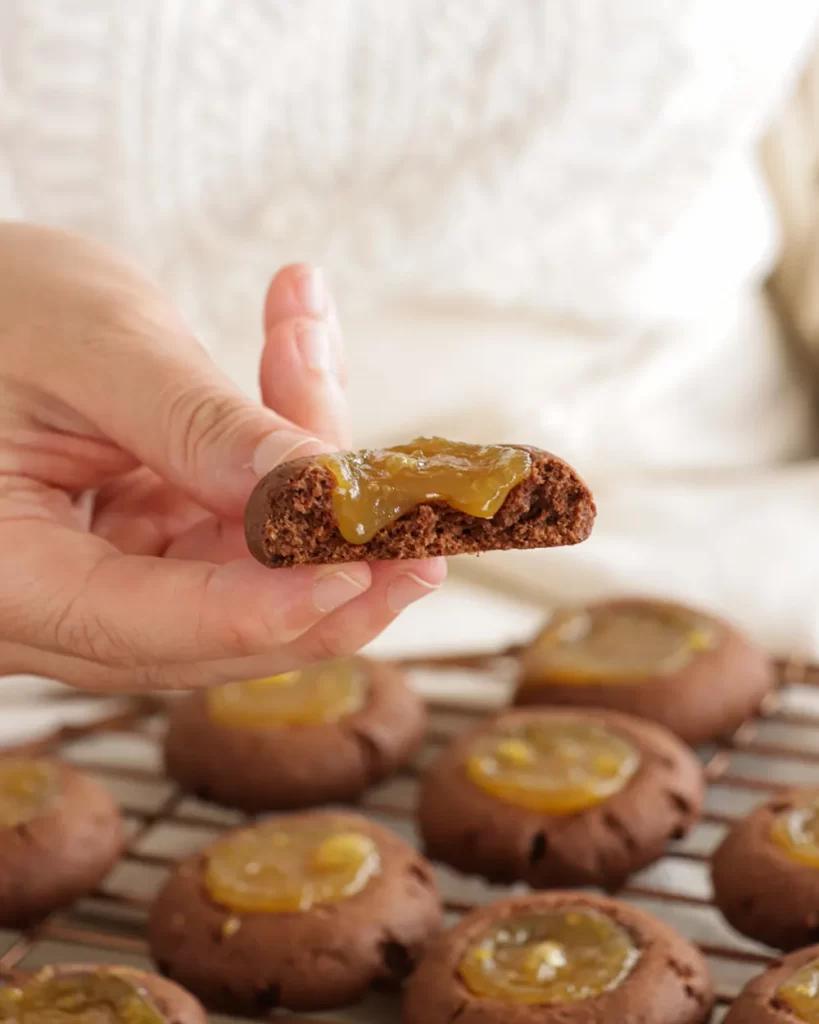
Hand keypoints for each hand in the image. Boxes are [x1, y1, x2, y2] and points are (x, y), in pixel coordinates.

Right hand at [0, 223, 445, 690]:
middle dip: (325, 563)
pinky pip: (223, 532)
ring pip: (234, 577)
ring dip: (299, 478)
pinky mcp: (128, 551)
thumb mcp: (85, 343)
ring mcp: (90, 586)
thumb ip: (198, 424)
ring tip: (305, 341)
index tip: (374, 568)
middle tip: (419, 509)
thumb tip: (319, 492)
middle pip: (211, 629)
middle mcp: (39, 609)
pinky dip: (268, 459)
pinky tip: (288, 353)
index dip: (270, 607)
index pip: (144, 627)